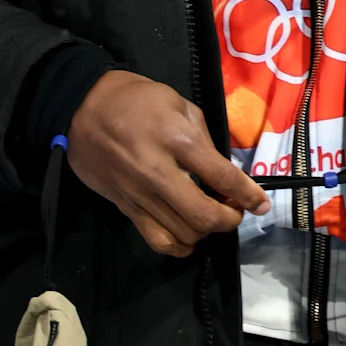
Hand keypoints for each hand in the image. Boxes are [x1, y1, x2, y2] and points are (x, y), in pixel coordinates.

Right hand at [68, 69, 270, 257]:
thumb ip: (203, 138)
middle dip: (229, 219)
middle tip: (236, 211)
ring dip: (206, 231)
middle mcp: (159, 172)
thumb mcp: (178, 103)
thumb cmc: (137, 99)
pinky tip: (188, 235)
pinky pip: (157, 240)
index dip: (248, 195)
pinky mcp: (125, 208)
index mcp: (176, 139)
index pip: (221, 177)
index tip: (261, 204)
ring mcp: (140, 194)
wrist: (84, 108)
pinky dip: (179, 246)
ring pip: (183, 233)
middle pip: (203, 215)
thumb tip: (221, 170)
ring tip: (211, 217)